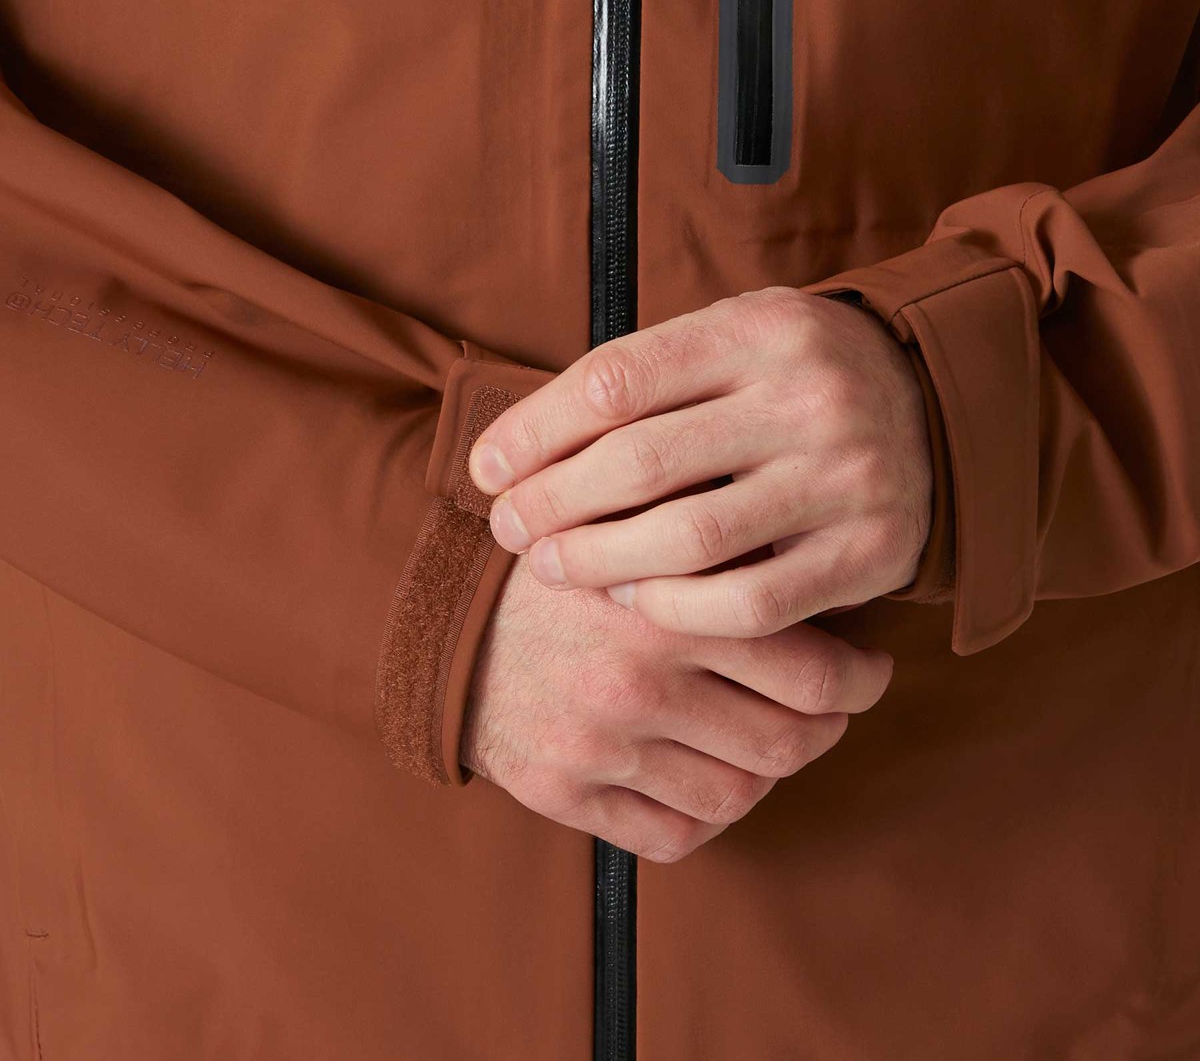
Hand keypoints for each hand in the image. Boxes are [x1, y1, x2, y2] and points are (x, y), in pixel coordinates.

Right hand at [462, 551, 893, 862]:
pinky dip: (708, 815)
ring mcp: (598, 747)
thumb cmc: (564, 567)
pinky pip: (675, 837)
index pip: (811, 673)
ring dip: (767, 773)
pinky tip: (705, 775)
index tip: (868, 670)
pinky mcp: (564, 793)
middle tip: (827, 707)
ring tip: (762, 737)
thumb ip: (716, 541)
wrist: (448, 621)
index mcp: (664, 610)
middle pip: (788, 744)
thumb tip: (820, 555)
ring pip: (739, 796)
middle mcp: (634, 685)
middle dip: (826, 728)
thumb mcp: (635, 525)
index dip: (861, 679)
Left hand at [468, 286, 932, 637]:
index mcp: (757, 330)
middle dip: (552, 503)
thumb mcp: (735, 337)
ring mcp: (845, 476)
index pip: (616, 380)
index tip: (485, 468)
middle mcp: (807, 398)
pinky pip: (754, 602)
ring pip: (691, 538)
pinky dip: (678, 610)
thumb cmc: (798, 377)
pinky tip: (635, 602)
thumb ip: (650, 376)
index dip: (534, 430)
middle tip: (508, 529)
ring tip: (552, 567)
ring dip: (600, 562)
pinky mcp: (872, 550)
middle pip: (642, 462)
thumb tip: (523, 444)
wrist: (940, 405)